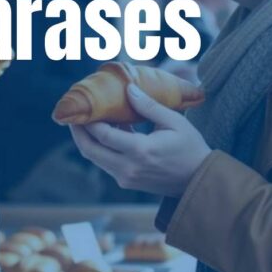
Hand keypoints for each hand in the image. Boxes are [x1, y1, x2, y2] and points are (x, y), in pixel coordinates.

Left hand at [69, 83, 210, 197]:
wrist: (199, 180)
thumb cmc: (190, 148)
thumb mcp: (174, 122)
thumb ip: (148, 106)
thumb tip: (128, 89)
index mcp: (140, 151)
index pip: (103, 135)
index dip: (88, 120)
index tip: (82, 105)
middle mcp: (128, 168)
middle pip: (90, 149)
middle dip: (77, 131)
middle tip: (72, 115)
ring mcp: (126, 178)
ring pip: (95, 158)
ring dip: (88, 139)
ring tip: (86, 119)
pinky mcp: (127, 182)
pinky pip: (106, 163)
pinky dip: (101, 147)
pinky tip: (107, 131)